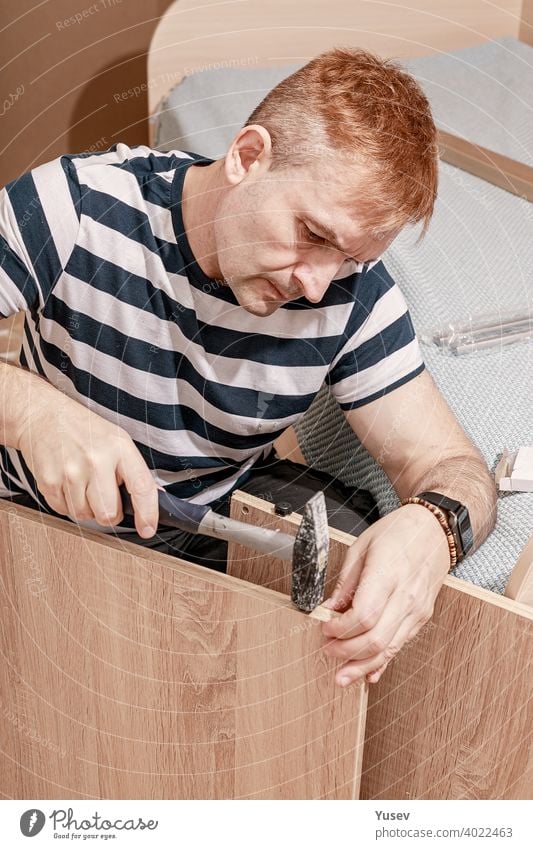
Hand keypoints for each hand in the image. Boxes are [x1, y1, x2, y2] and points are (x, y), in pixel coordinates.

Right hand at [17, 393, 158, 537]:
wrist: (42, 415)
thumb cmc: (83, 429)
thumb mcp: (117, 440)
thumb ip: (133, 470)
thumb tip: (152, 498)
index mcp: (120, 448)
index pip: (142, 488)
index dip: (148, 514)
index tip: (147, 529)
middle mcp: (96, 460)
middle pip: (109, 514)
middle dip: (109, 512)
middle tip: (103, 494)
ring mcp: (71, 472)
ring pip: (86, 515)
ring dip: (86, 507)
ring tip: (82, 482)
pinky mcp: (49, 482)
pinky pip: (65, 511)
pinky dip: (68, 503)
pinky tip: (68, 482)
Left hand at [321, 504, 450, 686]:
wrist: (435, 530)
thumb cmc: (398, 532)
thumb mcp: (362, 546)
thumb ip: (346, 581)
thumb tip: (330, 608)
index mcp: (388, 574)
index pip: (364, 616)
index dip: (341, 629)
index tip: (325, 628)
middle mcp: (406, 596)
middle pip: (376, 639)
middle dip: (347, 652)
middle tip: (327, 652)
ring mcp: (417, 610)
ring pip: (389, 649)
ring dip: (363, 666)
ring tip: (342, 676)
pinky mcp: (421, 617)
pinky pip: (400, 645)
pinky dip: (382, 661)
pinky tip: (368, 672)